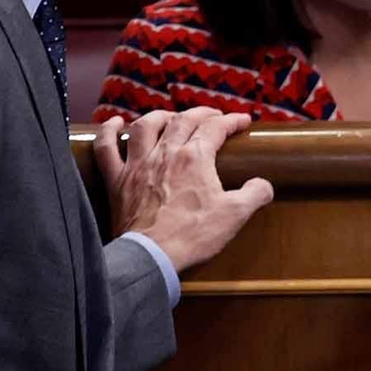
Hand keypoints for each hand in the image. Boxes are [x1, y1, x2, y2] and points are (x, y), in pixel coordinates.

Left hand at [94, 108, 274, 271]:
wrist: (152, 257)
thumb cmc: (193, 235)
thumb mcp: (235, 215)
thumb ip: (255, 194)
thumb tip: (263, 184)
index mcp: (195, 158)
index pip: (216, 127)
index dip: (232, 120)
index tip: (243, 121)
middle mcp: (165, 153)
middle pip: (183, 120)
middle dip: (202, 113)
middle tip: (214, 117)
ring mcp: (138, 164)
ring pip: (145, 126)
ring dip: (161, 116)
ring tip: (171, 118)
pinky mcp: (117, 181)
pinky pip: (107, 148)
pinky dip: (108, 131)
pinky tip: (114, 123)